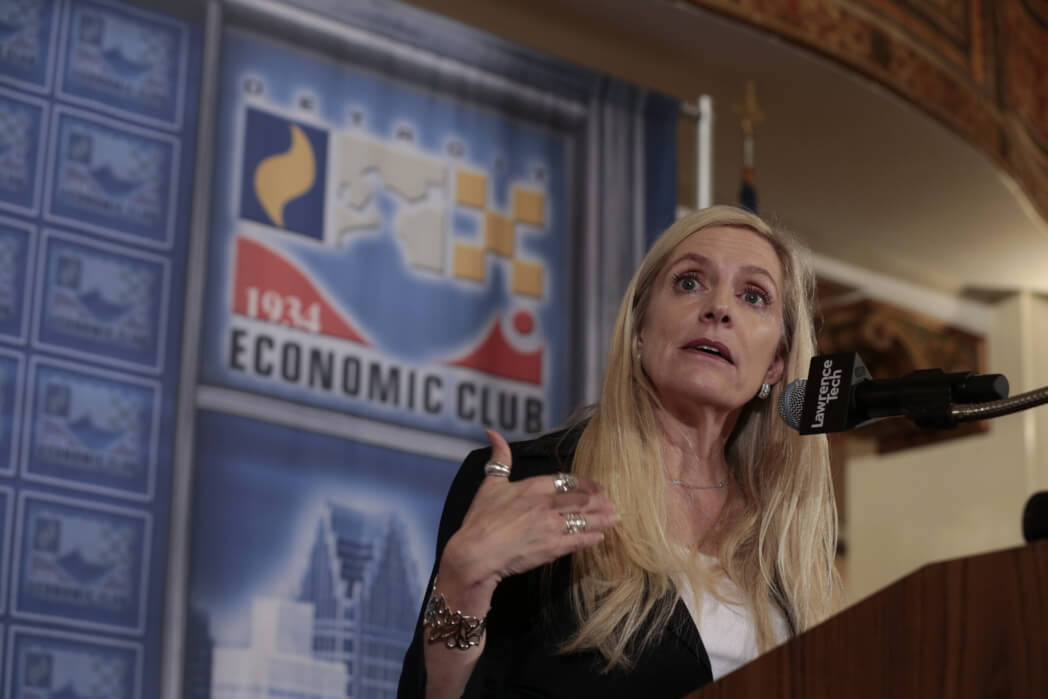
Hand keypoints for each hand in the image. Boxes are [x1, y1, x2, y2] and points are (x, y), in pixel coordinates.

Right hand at [436, 429, 618, 614]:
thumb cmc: (480, 520)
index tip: (596, 487)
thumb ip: (499, 458)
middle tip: (613, 502)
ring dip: (602, 519)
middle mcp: (546, 504)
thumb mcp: (490, 484)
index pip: (567, 480)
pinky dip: (592, 538)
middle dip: (600, 501)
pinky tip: (600, 537)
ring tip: (615, 518)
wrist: (474, 554)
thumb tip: (493, 432)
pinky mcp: (552, 548)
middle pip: (582, 499)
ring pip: (585, 520)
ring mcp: (551, 526)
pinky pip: (579, 541)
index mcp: (532, 486)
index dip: (585, 484)